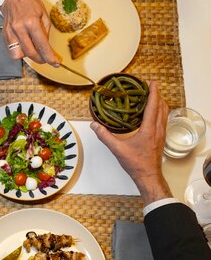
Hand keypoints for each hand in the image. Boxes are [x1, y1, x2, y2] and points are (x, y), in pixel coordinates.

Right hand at [0, 0, 58, 65]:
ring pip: (19, 55)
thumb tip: (46, 47)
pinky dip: (20, 51)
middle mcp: (19, 29)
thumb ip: (45, 32)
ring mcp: (10, 33)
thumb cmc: (29, 4)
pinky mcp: (5, 36)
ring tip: (32, 48)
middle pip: (30, 53)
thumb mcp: (43, 15)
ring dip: (28, 55)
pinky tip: (24, 45)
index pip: (42, 45)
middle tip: (46, 59)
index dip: (49, 57)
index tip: (55, 63)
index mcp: (31, 22)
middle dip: (40, 59)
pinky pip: (12, 51)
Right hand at [90, 81, 171, 204]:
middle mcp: (158, 129)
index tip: (151, 83)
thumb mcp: (117, 149)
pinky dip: (160, 112)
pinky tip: (153, 113)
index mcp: (149, 129)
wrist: (148, 176)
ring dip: (160, 103)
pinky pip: (163, 120)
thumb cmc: (135, 163)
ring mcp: (161, 134)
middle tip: (150, 87)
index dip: (153, 93)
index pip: (153, 106)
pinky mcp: (161, 138)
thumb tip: (94, 125)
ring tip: (152, 96)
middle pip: (162, 107)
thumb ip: (105, 136)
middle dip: (157, 95)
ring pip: (164, 113)